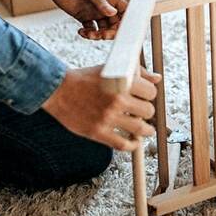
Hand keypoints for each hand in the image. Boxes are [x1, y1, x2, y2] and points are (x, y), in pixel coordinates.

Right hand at [43, 64, 161, 151]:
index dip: (149, 94)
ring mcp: (108, 118)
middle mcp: (116, 100)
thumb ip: (136, 73)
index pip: (151, 92)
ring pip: (140, 129)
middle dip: (147, 111)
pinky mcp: (98, 132)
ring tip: (145, 129)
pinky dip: (133, 145)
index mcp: (121, 82)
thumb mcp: (110, 70)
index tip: (145, 97)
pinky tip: (134, 141)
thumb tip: (157, 78)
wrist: (58, 90)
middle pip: (148, 111)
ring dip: (146, 130)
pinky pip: (123, 144)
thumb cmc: (84, 79)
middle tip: (142, 111)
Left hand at [44, 0, 126, 39]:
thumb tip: (113, 13)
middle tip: (102, 35)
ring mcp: (94, 12)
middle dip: (110, 32)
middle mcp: (104, 6)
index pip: (124, 10)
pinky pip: (91, 30)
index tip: (122, 30)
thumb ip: (100, 2)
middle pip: (115, 24)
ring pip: (103, 29)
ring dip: (98, 35)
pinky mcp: (84, 17)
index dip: (126, 21)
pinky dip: (88, 34)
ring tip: (88, 34)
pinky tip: (81, 32)